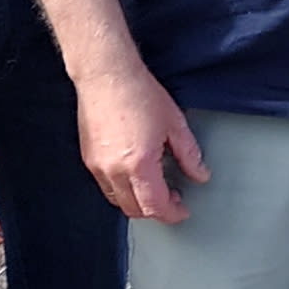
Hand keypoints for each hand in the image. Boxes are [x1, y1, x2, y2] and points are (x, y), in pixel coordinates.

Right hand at [73, 60, 208, 223]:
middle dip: (155, 211)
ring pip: (117, 200)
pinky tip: (136, 174)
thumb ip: (189, 155)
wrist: (106, 75)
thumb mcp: (174, 124)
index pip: (155, 206)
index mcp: (138, 164)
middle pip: (134, 209)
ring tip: (155, 187)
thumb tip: (200, 174)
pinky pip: (106, 186)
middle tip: (173, 199)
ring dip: (137, 202)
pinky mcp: (89, 158)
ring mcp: (97, 166)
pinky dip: (122, 189)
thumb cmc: (139, 93)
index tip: (182, 211)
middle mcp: (114, 170)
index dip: (172, 214)